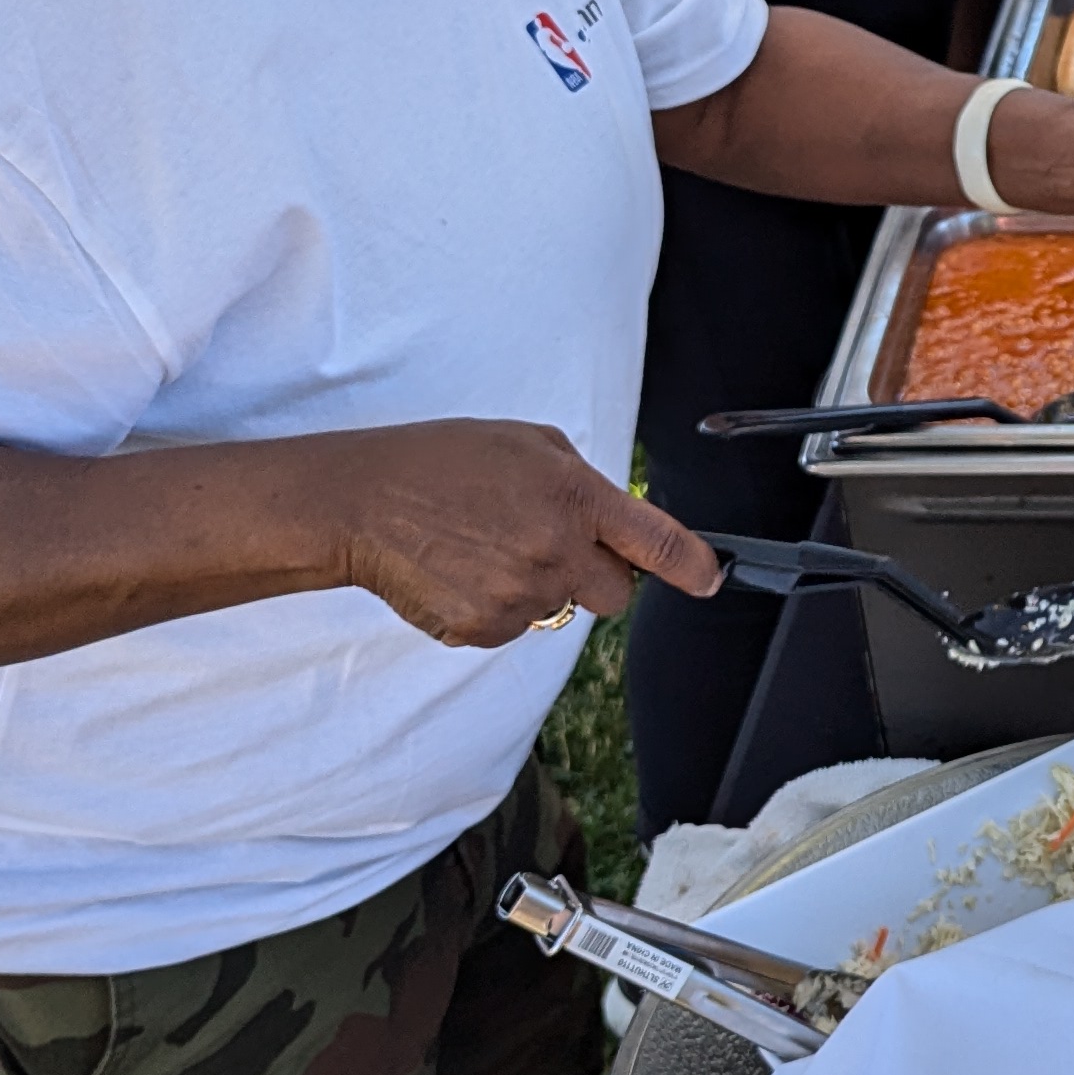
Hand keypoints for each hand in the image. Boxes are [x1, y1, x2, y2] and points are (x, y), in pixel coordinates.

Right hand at [325, 419, 718, 646]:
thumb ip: (581, 484)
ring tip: (482, 547)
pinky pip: (511, 629)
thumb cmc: (444, 461)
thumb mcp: (528, 444)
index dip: (692, 565)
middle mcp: (557, 553)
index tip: (709, 578)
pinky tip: (460, 571)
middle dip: (595, 578)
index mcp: (574, 498)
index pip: (655, 542)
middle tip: (547, 546)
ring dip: (534, 587)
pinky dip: (493, 608)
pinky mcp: (483, 630)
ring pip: (555, 611)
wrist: (364, 502)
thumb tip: (610, 523)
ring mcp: (520, 596)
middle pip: (614, 596)